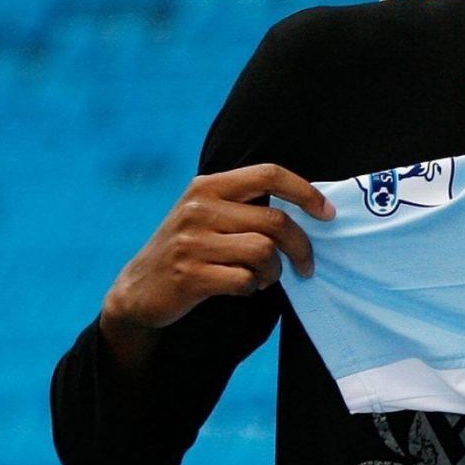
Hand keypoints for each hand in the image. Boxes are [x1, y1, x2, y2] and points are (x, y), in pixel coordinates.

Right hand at [99, 164, 335, 363]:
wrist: (138, 289)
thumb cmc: (190, 248)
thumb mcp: (208, 214)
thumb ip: (246, 204)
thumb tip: (312, 206)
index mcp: (208, 186)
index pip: (269, 174)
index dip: (305, 192)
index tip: (327, 213)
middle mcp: (198, 209)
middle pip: (275, 221)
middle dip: (301, 247)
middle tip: (307, 264)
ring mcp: (191, 242)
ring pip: (264, 252)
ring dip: (275, 271)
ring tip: (265, 277)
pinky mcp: (189, 275)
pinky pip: (245, 280)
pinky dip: (252, 287)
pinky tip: (242, 287)